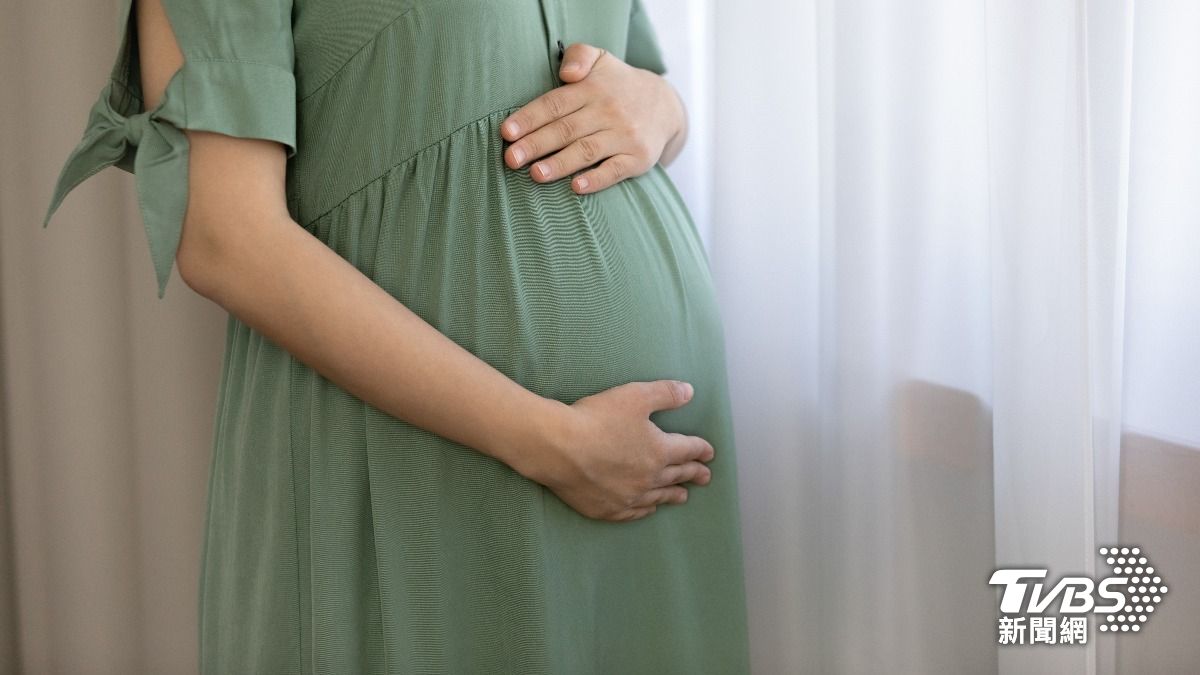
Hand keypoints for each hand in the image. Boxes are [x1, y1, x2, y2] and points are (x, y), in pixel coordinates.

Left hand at [500, 42, 685, 194]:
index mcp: (593, 88)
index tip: (507, 132)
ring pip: (587, 150)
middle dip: (536, 144)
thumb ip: (578, 56)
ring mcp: (624, 136)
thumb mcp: (601, 59)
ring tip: (535, 174)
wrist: (665, 107)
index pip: (555, 103)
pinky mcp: (638, 157)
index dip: (530, 117)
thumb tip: (566, 74)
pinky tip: (576, 187)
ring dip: (560, 164)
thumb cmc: (618, 85)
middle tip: (511, 159)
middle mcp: (609, 111)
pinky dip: (596, 180)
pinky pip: (615, 170)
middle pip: (566, 129)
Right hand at [516, 380, 714, 521]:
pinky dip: (646, 510)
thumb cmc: (596, 419)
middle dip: (694, 475)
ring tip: (683, 497)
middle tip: (705, 477)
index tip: (709, 453)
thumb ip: (665, 394)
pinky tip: (648, 509)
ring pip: (659, 497)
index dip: (702, 450)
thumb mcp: (635, 396)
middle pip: (678, 476)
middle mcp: (649, 478)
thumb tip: (689, 391)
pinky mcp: (607, 509)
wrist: (558, 448)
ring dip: (673, 495)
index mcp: (660, 451)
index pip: (689, 450)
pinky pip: (634, 513)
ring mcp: (629, 497)